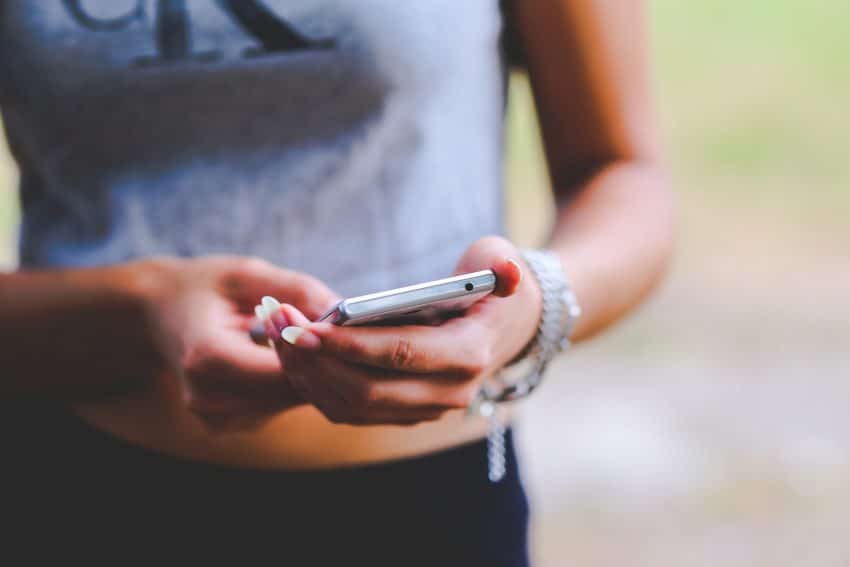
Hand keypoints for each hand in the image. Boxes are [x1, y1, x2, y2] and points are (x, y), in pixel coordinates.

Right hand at [140, 255, 338, 431]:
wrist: (158, 313)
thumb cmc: (205, 287)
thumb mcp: (247, 273)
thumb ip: (296, 291)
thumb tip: (348, 313)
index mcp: (207, 358)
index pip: (284, 370)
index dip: (320, 351)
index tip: (347, 329)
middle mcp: (208, 397)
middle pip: (291, 391)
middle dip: (324, 363)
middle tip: (348, 333)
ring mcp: (216, 418)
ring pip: (291, 401)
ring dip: (312, 373)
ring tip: (318, 339)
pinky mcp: (227, 425)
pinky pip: (279, 405)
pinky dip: (293, 381)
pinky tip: (294, 356)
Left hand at [264, 237, 541, 426]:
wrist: (505, 327)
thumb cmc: (491, 286)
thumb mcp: (501, 261)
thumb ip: (500, 264)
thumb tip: (505, 269)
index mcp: (468, 356)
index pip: (400, 355)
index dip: (349, 345)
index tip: (303, 327)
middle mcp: (448, 394)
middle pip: (366, 390)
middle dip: (314, 360)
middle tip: (276, 324)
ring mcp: (424, 409)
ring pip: (351, 406)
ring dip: (306, 374)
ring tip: (274, 332)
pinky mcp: (402, 413)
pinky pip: (348, 409)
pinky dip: (315, 384)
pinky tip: (290, 352)